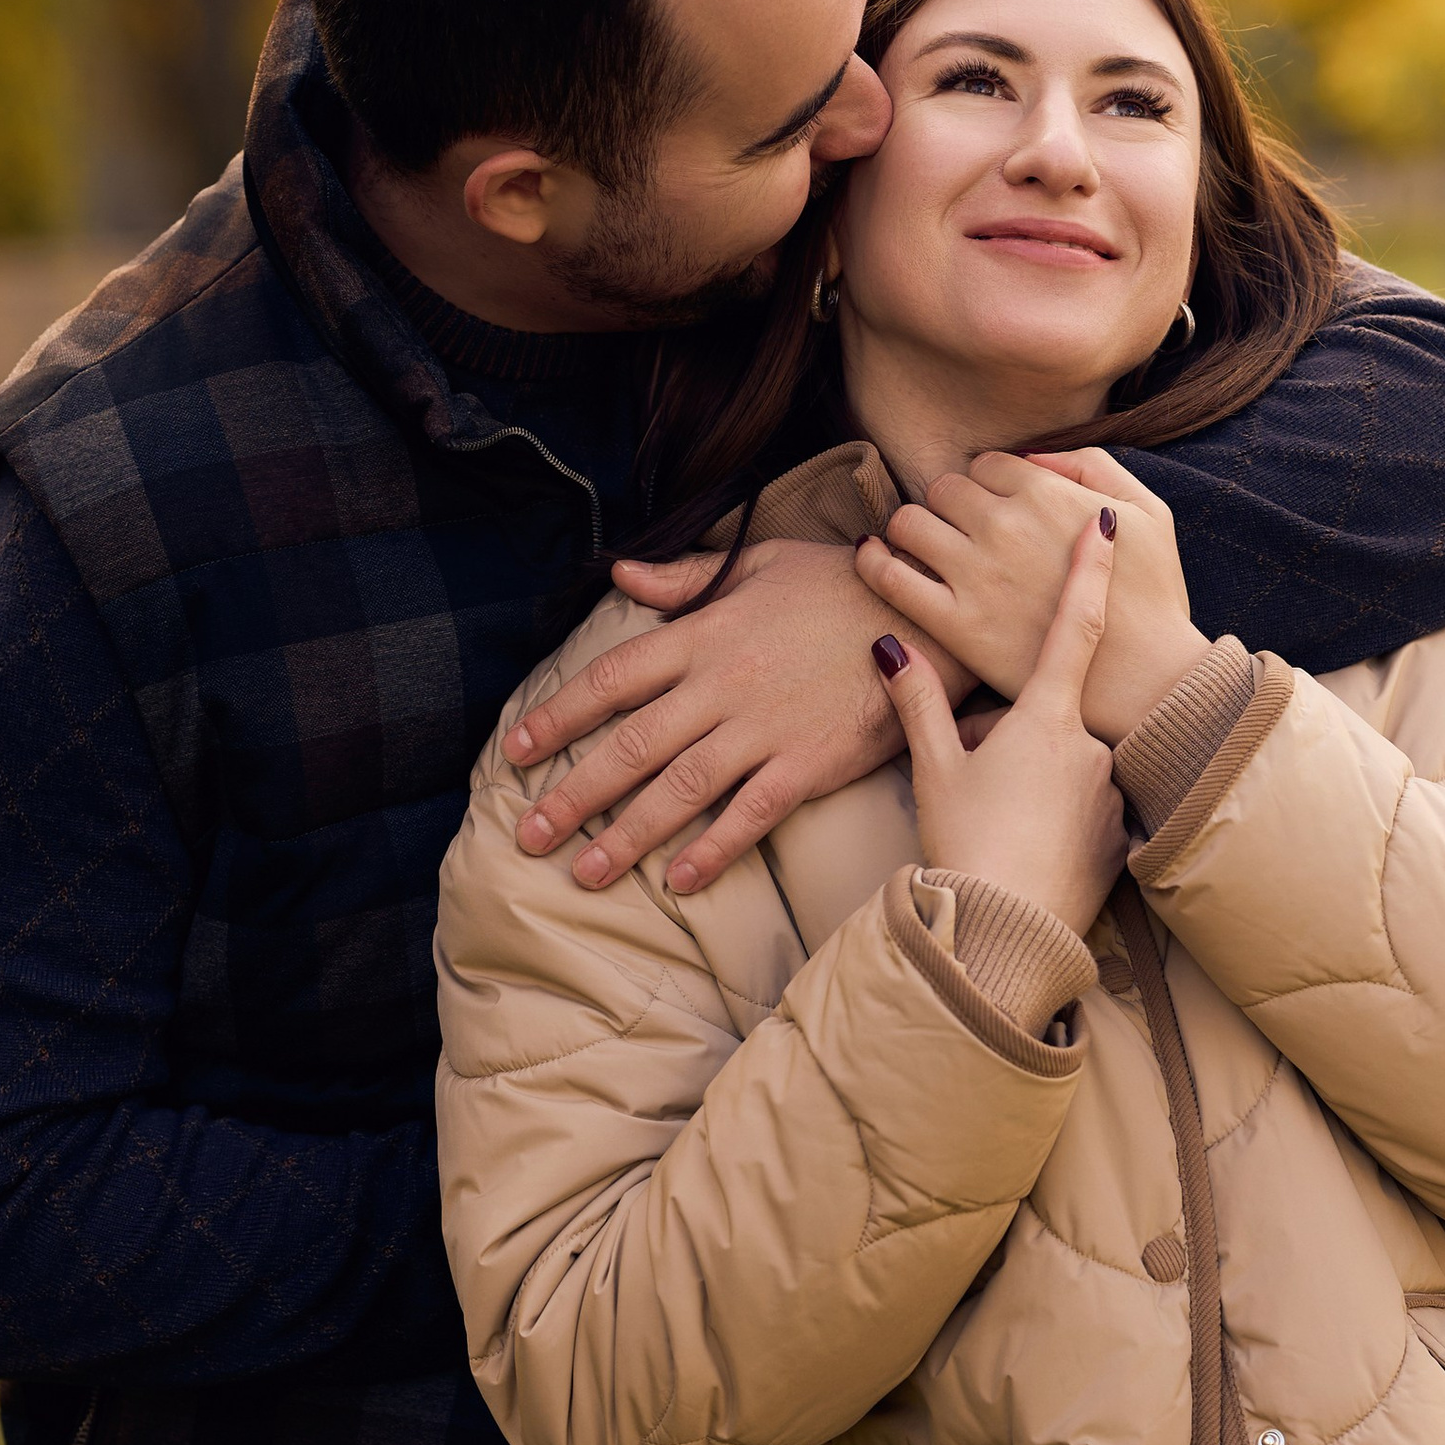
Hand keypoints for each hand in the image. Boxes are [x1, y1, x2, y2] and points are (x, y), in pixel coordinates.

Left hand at [506, 537, 963, 895]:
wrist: (928, 615)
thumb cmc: (842, 585)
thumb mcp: (761, 563)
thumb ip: (686, 577)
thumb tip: (620, 573)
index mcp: (704, 635)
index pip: (612, 678)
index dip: (559, 715)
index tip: (517, 749)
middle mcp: (722, 686)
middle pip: (630, 746)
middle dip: (572, 794)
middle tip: (528, 835)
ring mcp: (764, 730)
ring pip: (678, 790)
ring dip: (626, 836)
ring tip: (584, 873)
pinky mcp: (808, 765)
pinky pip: (750, 815)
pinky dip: (714, 850)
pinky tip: (680, 881)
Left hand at [858, 448, 1212, 746]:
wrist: (1149, 681)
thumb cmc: (1154, 596)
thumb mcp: (1149, 511)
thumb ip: (1092, 465)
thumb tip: (1030, 455)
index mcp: (1045, 493)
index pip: (987, 464)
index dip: (990, 484)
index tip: (998, 508)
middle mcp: (1002, 526)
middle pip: (945, 488)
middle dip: (953, 504)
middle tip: (965, 531)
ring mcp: (974, 575)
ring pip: (908, 522)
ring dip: (914, 528)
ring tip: (928, 548)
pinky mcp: (955, 624)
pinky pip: (890, 577)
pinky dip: (873, 560)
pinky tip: (874, 555)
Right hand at [872, 506, 1126, 933]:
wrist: (1005, 936)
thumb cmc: (965, 845)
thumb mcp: (933, 771)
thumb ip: (916, 703)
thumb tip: (889, 648)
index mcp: (1043, 718)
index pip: (1073, 626)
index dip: (1087, 572)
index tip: (1100, 525)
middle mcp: (1086, 745)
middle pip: (1051, 717)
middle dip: (1018, 742)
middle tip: (984, 791)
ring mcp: (1106, 792)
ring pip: (1067, 768)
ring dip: (1036, 785)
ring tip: (998, 830)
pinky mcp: (1116, 836)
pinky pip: (1085, 811)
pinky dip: (1058, 821)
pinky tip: (1027, 851)